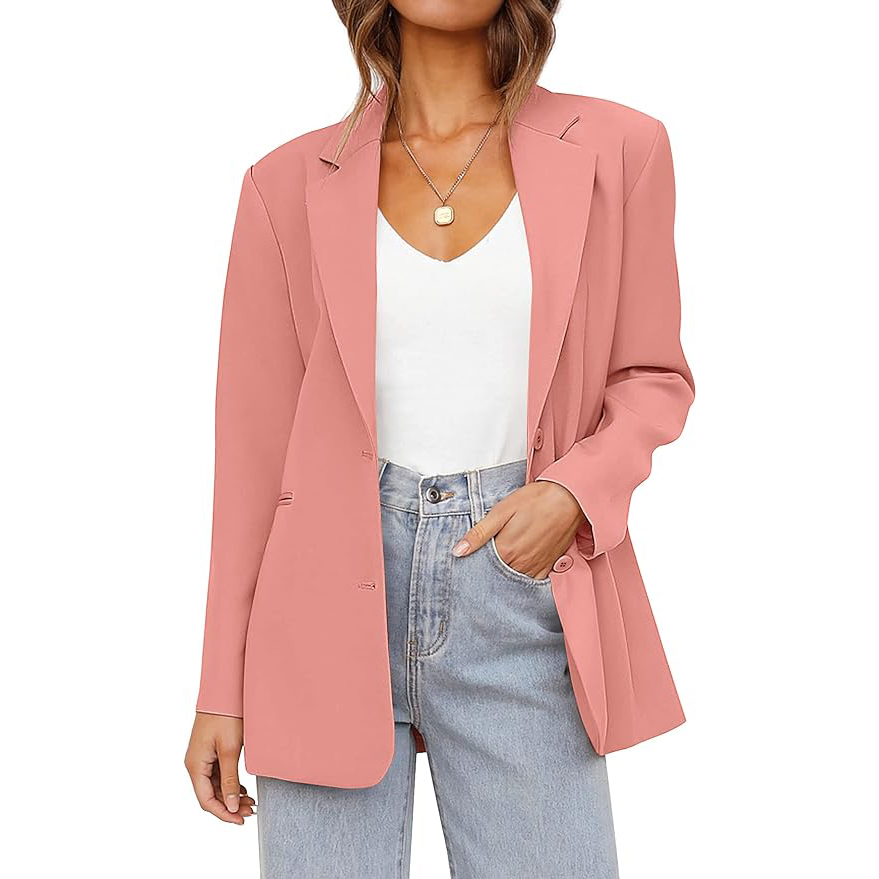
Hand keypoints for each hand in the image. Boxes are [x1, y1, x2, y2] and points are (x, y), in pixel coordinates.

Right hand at [184, 712, 255, 824]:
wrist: (223, 691)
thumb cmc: (225, 716)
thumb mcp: (230, 750)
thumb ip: (230, 779)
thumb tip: (230, 806)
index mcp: (195, 766)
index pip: (206, 800)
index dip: (223, 813)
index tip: (241, 820)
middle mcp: (194, 764)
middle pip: (210, 795)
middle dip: (230, 805)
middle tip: (252, 810)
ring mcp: (201, 758)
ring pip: (214, 786)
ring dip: (230, 795)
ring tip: (251, 800)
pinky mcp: (208, 751)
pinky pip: (216, 775)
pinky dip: (229, 783)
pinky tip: (242, 788)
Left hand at [451, 481, 584, 579]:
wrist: (569, 498)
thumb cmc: (535, 500)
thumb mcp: (502, 511)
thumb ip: (479, 533)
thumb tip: (457, 551)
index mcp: (506, 550)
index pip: (482, 567)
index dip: (474, 562)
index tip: (469, 559)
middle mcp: (521, 564)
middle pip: (497, 575)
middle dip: (488, 570)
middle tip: (482, 562)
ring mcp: (536, 567)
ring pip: (514, 579)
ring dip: (505, 574)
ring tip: (502, 561)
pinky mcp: (549, 566)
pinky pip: (532, 580)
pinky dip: (523, 576)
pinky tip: (518, 566)